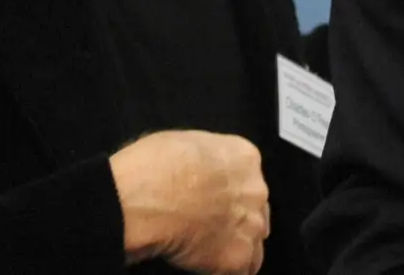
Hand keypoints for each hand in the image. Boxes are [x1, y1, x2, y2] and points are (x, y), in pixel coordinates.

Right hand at [109, 130, 269, 274]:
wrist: (147, 197)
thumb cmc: (154, 165)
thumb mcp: (185, 142)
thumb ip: (206, 159)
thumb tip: (202, 171)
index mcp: (244, 158)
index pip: (248, 179)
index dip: (229, 192)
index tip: (212, 198)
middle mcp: (256, 192)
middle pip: (255, 211)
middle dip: (236, 219)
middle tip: (206, 223)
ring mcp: (250, 228)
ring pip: (252, 244)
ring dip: (232, 246)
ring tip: (202, 247)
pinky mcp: (238, 259)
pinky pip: (239, 270)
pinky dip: (220, 269)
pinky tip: (200, 262)